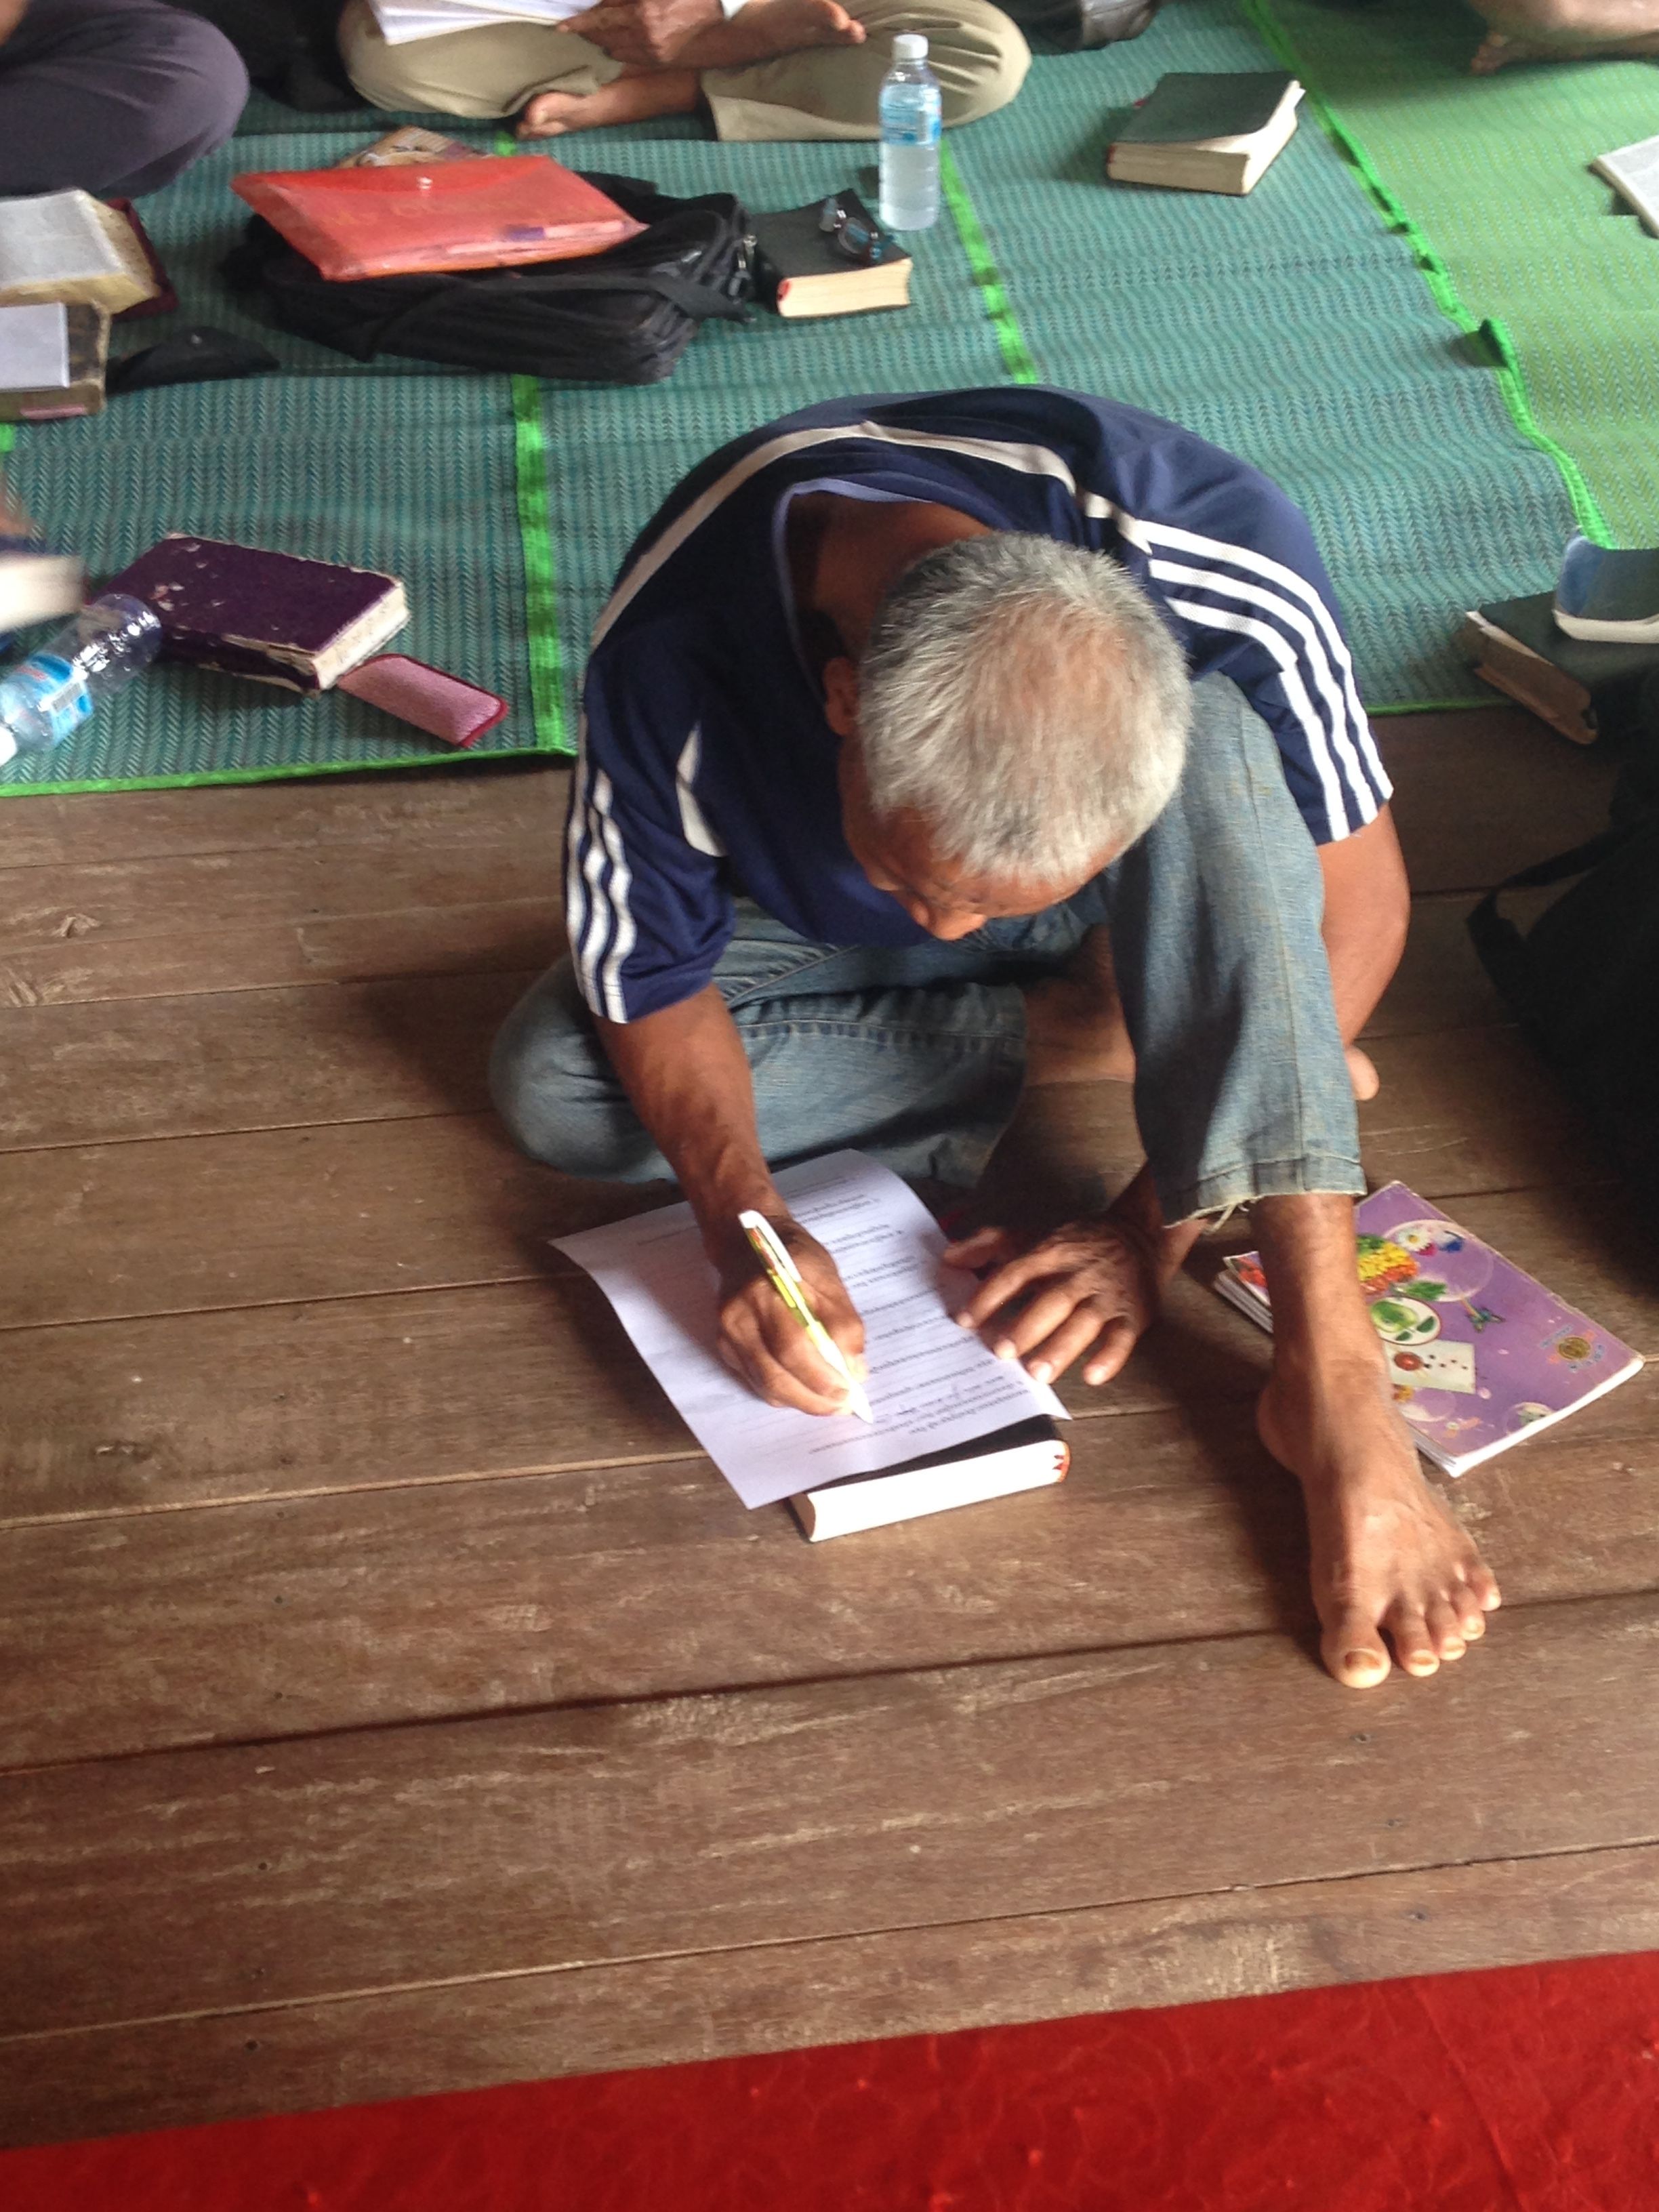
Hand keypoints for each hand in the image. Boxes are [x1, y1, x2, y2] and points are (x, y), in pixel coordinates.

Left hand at [563, 0, 721, 64]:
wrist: (720, 9)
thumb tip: (604, 5)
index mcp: (642, 14)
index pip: (600, 20)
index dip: (579, 24)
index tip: (562, 28)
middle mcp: (646, 37)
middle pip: (605, 38)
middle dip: (590, 32)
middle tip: (578, 27)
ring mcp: (655, 52)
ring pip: (616, 50)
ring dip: (605, 41)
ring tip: (598, 33)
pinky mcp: (663, 60)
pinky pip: (632, 57)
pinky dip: (621, 48)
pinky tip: (618, 41)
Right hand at [714, 1215, 866, 1416]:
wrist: (744, 1243)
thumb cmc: (793, 1256)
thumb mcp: (828, 1278)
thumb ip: (843, 1323)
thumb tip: (855, 1371)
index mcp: (767, 1290)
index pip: (792, 1346)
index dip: (821, 1376)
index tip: (849, 1391)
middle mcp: (740, 1315)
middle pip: (775, 1374)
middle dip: (813, 1398)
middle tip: (842, 1405)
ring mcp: (728, 1334)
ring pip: (764, 1385)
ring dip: (800, 1401)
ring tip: (828, 1402)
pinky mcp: (725, 1346)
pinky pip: (755, 1381)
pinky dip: (783, 1392)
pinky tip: (804, 1389)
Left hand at [945, 1216, 1162, 1387]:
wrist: (1140, 1236)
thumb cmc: (1074, 1246)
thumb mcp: (1032, 1237)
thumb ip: (988, 1245)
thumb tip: (948, 1257)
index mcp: (1050, 1254)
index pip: (1015, 1273)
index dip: (989, 1295)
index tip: (964, 1320)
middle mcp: (1078, 1274)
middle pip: (1052, 1299)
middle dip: (1026, 1325)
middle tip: (1001, 1351)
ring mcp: (1106, 1295)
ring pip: (1084, 1321)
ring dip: (1061, 1347)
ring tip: (1037, 1372)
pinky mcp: (1132, 1314)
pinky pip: (1123, 1337)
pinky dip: (1110, 1357)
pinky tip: (1091, 1375)